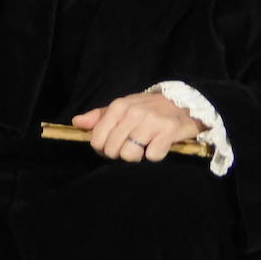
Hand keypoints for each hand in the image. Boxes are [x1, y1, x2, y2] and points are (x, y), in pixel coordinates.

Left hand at [72, 91, 202, 162]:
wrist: (184, 103)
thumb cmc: (148, 108)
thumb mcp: (123, 107)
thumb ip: (99, 116)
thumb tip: (77, 123)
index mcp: (119, 106)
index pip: (97, 139)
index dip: (103, 149)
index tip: (113, 147)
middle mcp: (134, 112)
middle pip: (113, 150)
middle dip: (119, 154)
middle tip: (131, 147)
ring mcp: (152, 122)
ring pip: (130, 155)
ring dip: (137, 156)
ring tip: (144, 147)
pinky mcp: (169, 131)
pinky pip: (152, 156)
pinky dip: (155, 155)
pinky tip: (158, 145)